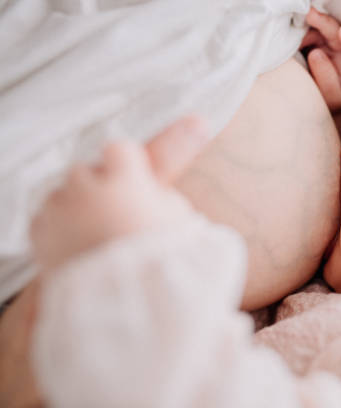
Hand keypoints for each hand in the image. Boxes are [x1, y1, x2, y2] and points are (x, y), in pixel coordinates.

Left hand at [30, 117, 209, 269]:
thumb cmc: (162, 265)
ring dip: (75, 205)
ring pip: (61, 194)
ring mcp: (60, 213)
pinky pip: (44, 219)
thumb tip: (153, 190)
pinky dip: (57, 226)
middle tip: (114, 208)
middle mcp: (87, 190)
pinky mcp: (40, 237)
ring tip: (94, 231)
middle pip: (85, 170)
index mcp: (125, 182)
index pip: (119, 150)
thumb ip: (163, 197)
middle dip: (98, 184)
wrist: (128, 305)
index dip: (127, 164)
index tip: (134, 177)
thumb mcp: (180, 223)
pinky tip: (76, 243)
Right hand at [300, 8, 340, 111]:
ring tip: (295, 38)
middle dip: (324, 22)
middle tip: (309, 15)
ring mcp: (330, 43)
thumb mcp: (331, 96)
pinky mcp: (316, 39)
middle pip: (338, 32)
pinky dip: (301, 31)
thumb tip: (316, 52)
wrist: (319, 98)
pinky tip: (294, 36)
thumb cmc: (329, 100)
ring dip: (309, 27)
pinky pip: (309, 29)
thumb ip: (326, 78)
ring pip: (321, 28)